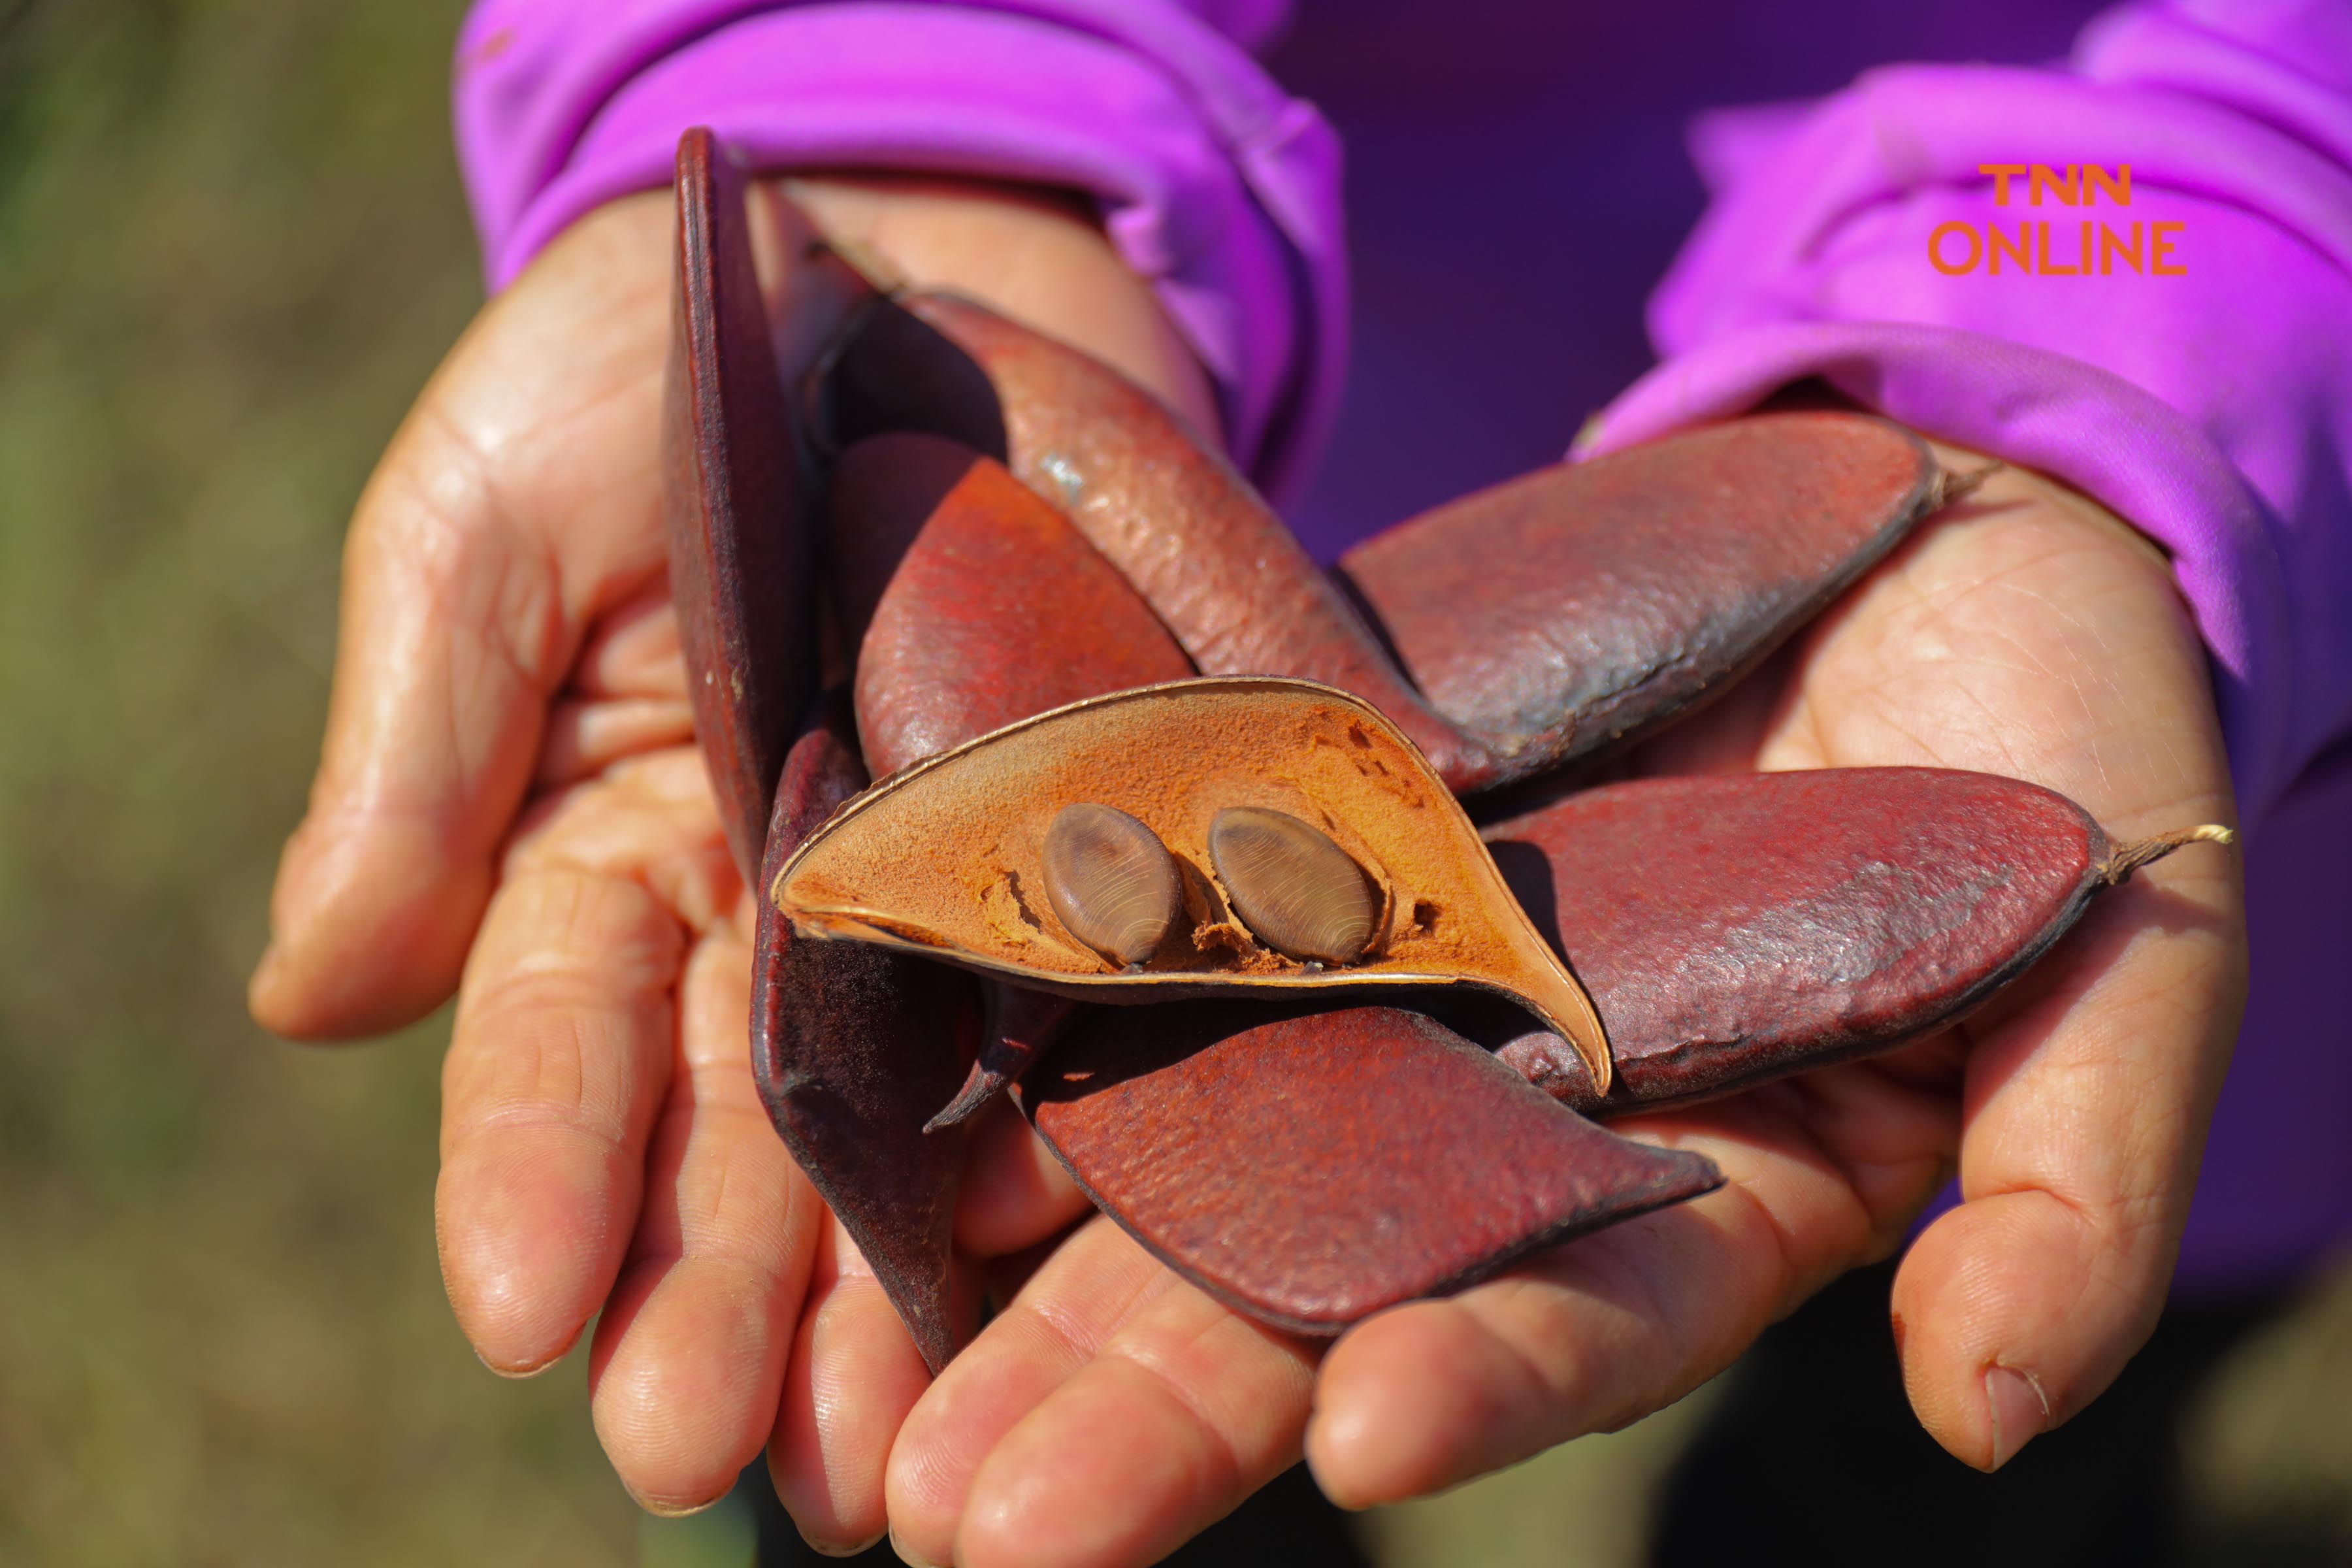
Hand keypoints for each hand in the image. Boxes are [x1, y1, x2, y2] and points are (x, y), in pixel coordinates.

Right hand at [248, 174, 1217, 1522]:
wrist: (903, 275)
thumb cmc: (651, 369)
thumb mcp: (494, 517)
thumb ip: (424, 743)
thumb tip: (314, 999)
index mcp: (601, 854)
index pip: (555, 1046)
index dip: (537, 1173)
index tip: (526, 1310)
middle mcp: (769, 922)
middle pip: (738, 1140)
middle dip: (716, 1296)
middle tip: (700, 1451)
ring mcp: (938, 905)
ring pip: (909, 1134)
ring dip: (881, 1300)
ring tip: (870, 1464)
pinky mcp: (1096, 862)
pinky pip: (1085, 1023)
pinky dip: (1069, 1157)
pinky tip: (1049, 1284)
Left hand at [863, 443, 2246, 1564]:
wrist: (1919, 518)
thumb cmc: (2061, 742)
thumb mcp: (2125, 958)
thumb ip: (2072, 1183)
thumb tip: (1992, 1410)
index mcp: (1698, 1177)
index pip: (1576, 1316)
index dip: (1485, 1380)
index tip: (1364, 1448)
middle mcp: (1506, 1107)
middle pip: (1318, 1280)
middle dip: (1151, 1406)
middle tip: (972, 1535)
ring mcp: (1382, 966)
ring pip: (1184, 1132)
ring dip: (1025, 1261)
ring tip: (870, 1403)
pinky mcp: (1295, 819)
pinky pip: (1144, 910)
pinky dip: (1017, 995)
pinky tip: (879, 1083)